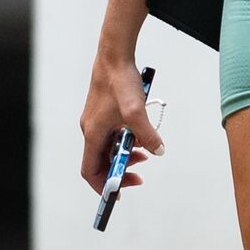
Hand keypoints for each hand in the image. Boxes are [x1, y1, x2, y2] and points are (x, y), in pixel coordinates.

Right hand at [79, 53, 162, 193]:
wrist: (114, 55)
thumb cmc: (120, 81)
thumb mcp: (135, 111)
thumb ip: (147, 135)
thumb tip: (158, 151)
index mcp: (92, 134)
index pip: (91, 171)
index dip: (103, 186)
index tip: (119, 194)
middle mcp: (91, 130)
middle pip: (100, 163)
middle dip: (119, 171)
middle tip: (140, 175)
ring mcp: (96, 122)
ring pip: (108, 150)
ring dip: (125, 156)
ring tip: (145, 154)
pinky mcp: (103, 113)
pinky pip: (112, 136)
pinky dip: (126, 142)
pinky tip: (140, 135)